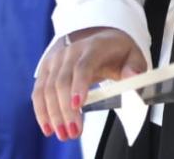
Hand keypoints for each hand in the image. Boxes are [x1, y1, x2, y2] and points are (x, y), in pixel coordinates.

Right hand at [32, 26, 146, 140]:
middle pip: (62, 81)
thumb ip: (135, 67)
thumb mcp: (133, 56)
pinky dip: (41, 111)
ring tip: (62, 133)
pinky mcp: (46, 70)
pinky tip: (48, 127)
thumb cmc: (117, 52)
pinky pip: (38, 92)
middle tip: (73, 132)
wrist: (100, 39)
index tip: (78, 105)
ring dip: (52, 114)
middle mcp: (71, 51)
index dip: (79, 85)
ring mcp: (55, 60)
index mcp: (94, 47)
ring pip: (47, 89)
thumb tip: (132, 76)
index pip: (83, 66)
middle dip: (65, 109)